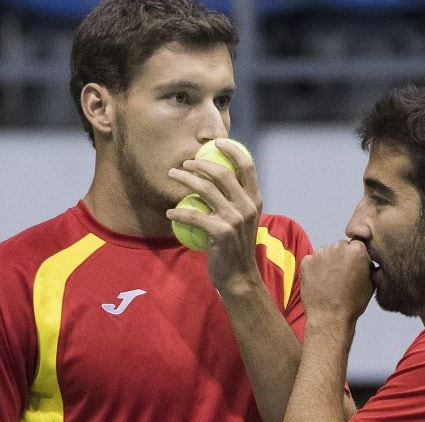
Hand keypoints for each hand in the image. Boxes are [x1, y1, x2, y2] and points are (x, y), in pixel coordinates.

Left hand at [167, 139, 262, 292]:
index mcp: (255, 199)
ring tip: (172, 176)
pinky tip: (170, 213)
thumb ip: (235, 200)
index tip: (216, 142)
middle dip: (200, 163)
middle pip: (222, 173)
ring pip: (205, 189)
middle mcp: (247, 206)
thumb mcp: (243, 220)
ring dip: (184, 179)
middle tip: (185, 163)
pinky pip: (194, 215)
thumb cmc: (236, 246)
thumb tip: (216, 176)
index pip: (247, 165)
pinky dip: (178, 213)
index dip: (232, 149)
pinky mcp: (221, 232)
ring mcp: (235, 219)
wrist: (239, 276)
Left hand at [299, 239, 373, 324]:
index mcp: (357, 250)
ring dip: (327, 262)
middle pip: (340, 246)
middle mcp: (338, 247)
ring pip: (325, 253)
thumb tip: (366, 259)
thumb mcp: (371, 283)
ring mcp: (320, 254)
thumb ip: (369, 265)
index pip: (357, 244)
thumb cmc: (351, 303)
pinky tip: (319, 283)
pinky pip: (312, 260)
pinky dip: (314, 269)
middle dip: (341, 257)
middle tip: (341, 276)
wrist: (330, 317)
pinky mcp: (306, 261)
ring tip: (329, 282)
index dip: (355, 256)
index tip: (353, 267)